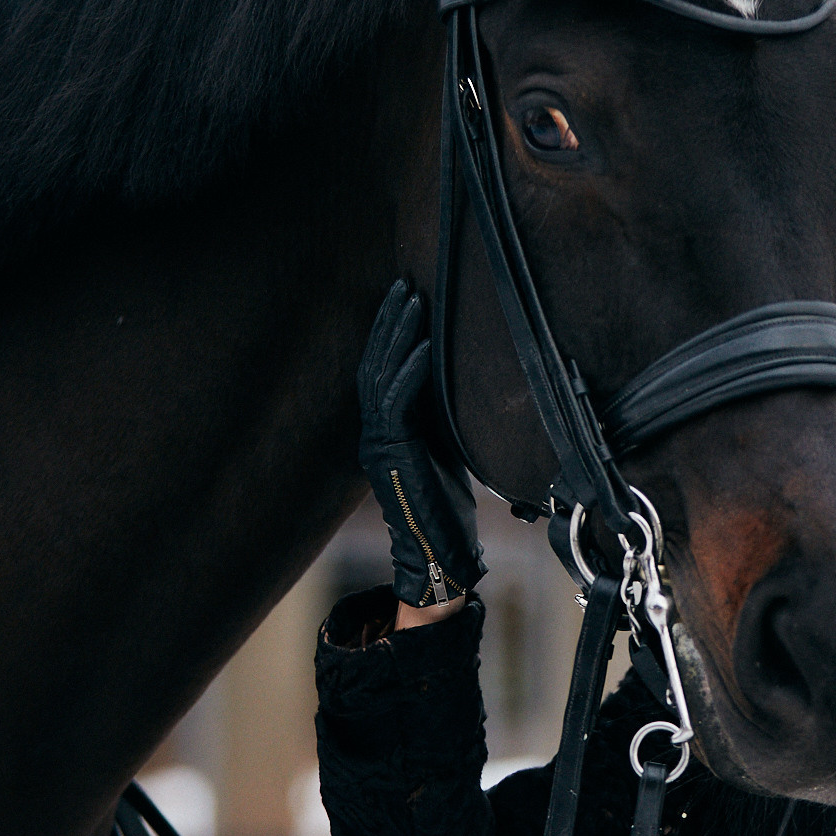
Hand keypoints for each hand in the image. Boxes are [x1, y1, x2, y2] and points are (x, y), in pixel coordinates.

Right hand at [358, 280, 484, 607]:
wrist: (440, 551)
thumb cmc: (447, 505)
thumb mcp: (447, 446)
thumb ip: (441, 415)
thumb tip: (462, 378)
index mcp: (384, 430)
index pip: (380, 370)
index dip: (388, 333)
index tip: (405, 297)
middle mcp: (373, 432)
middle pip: (374, 363)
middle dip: (389, 322)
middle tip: (403, 284)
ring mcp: (377, 442)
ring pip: (380, 376)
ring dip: (398, 336)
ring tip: (412, 300)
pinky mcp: (392, 453)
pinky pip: (396, 404)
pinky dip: (409, 372)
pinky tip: (422, 347)